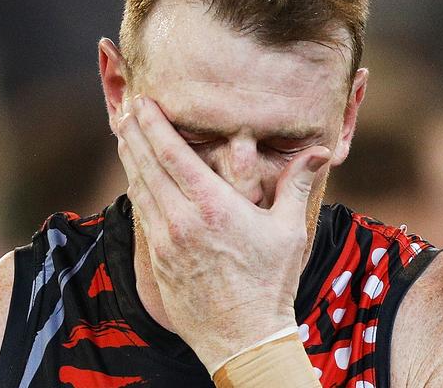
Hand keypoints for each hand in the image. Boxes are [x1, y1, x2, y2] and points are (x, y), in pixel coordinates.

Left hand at [117, 95, 329, 371]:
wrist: (244, 338)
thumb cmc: (270, 282)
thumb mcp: (288, 230)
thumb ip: (296, 184)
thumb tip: (319, 151)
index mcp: (213, 206)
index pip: (173, 154)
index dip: (154, 125)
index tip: (142, 104)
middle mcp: (181, 220)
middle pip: (146, 166)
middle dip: (133, 134)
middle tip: (124, 110)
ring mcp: (165, 242)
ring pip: (138, 189)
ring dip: (130, 159)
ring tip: (123, 136)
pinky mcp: (157, 261)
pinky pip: (141, 215)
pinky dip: (135, 190)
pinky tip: (134, 179)